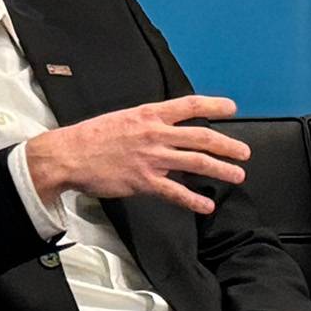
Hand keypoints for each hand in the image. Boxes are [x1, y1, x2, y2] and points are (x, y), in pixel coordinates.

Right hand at [24, 95, 248, 214]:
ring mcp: (151, 158)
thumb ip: (145, 124)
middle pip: (201, 137)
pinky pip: (175, 192)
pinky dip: (193, 200)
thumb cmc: (88, 138)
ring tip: (236, 175)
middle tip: (243, 152)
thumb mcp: (120, 119)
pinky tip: (205, 206)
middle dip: (227, 145)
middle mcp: (154, 134)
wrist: (67, 155)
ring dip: (220, 170)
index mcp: (147, 115)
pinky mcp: (143, 181)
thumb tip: (163, 131)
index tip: (231, 108)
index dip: (213, 105)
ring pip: (196, 162)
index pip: (188, 105)